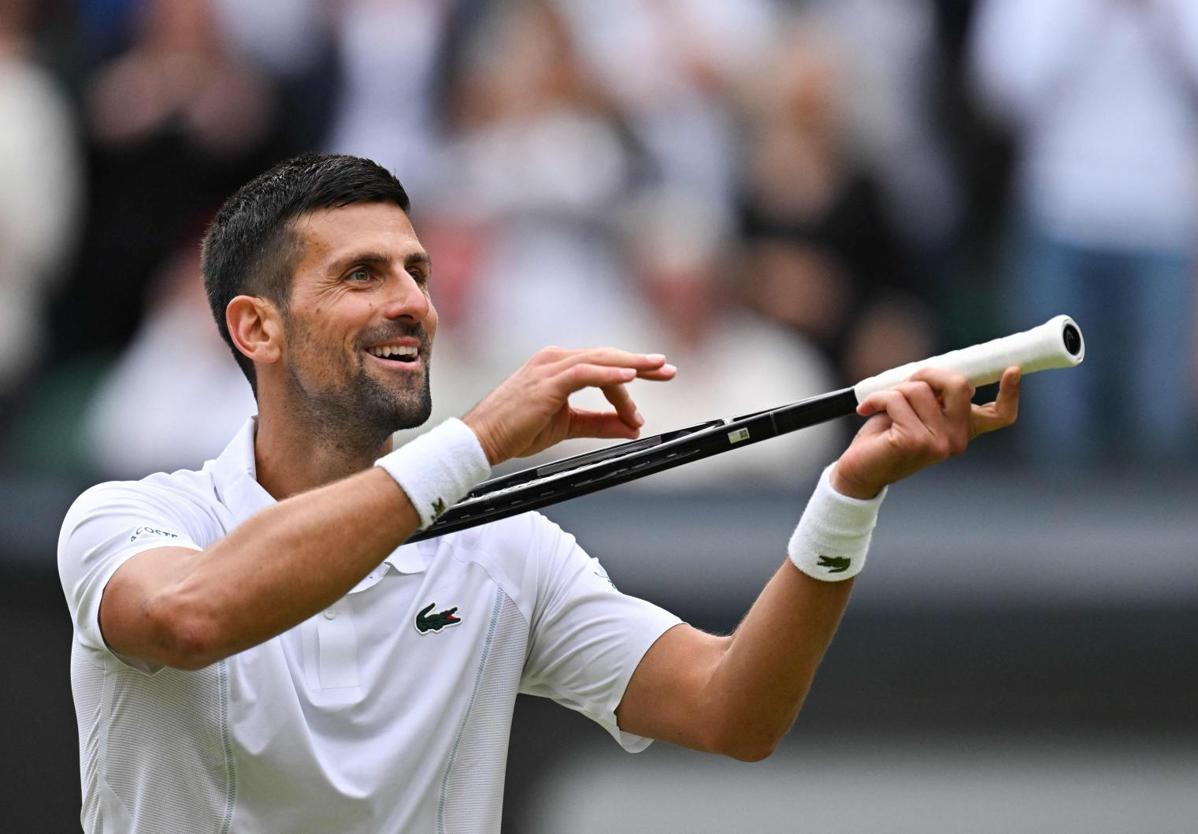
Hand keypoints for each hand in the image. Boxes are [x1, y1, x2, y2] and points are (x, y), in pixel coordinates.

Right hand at [462, 347, 675, 464]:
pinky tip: (631, 377)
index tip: (654, 385)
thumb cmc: (518, 431)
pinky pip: (586, 372)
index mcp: (559, 367)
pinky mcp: (548, 381)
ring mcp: (550, 368)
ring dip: (632, 368)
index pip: (603, 364)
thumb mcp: (568, 426)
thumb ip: (600, 423)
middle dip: (640, 363)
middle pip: (607, 356)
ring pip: (600, 361)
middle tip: (669, 370)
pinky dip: (610, 373)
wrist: (483, 440)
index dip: (632, 372)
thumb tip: (633, 426)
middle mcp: (555, 360)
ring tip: (657, 373)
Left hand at [831, 366, 1020, 498]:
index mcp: (962, 430)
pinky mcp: (914, 441)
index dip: (1011, 392)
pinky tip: (866, 411)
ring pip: (919, 389)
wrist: (859, 470)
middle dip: (928, 373)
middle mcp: (957, 440)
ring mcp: (938, 443)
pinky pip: (896, 399)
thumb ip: (934, 396)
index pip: (1000, 416)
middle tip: (904, 383)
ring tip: (880, 406)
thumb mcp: (916, 411)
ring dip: (894, 390)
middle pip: (959, 385)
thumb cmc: (886, 436)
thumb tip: (940, 373)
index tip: (1013, 369)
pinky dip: (876, 399)